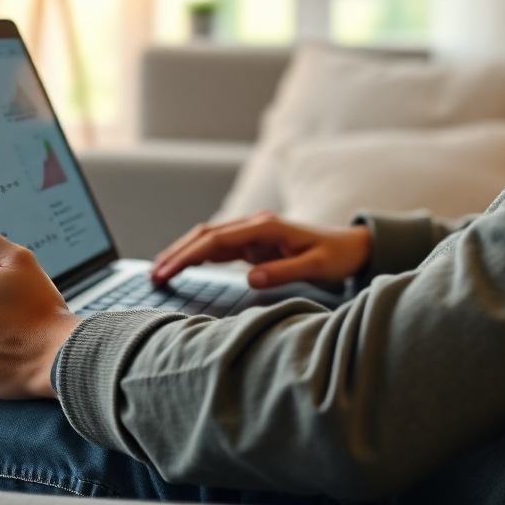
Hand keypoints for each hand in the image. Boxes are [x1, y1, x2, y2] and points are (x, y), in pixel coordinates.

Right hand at [150, 211, 372, 288]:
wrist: (351, 247)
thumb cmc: (336, 256)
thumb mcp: (316, 266)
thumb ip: (284, 272)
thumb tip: (250, 278)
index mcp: (266, 227)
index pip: (217, 240)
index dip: (189, 255)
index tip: (167, 271)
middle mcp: (255, 225)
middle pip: (206, 235)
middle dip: (177, 252)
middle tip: (153, 275)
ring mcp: (254, 233)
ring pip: (209, 238)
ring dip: (184, 252)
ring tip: (160, 272)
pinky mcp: (255, 243)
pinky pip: (220, 247)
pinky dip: (198, 254)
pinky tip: (183, 266)